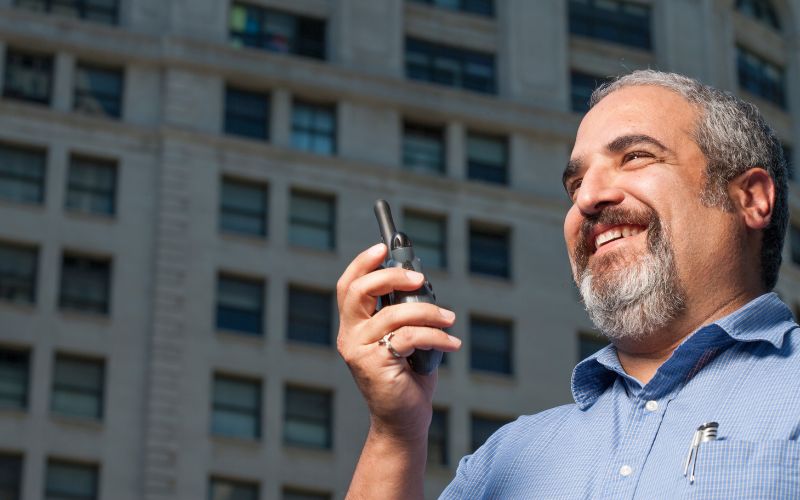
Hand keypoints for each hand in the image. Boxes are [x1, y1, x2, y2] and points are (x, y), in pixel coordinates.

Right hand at [337, 243, 460, 440]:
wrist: (404, 421)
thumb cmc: (407, 376)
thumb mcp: (404, 337)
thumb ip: (405, 311)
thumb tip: (421, 281)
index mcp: (353, 326)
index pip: (348, 286)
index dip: (363, 263)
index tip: (383, 248)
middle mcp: (349, 336)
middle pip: (360, 291)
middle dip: (392, 277)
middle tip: (419, 279)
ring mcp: (358, 351)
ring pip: (392, 314)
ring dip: (428, 312)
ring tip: (449, 319)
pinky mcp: (375, 365)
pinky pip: (409, 337)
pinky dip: (436, 336)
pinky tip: (451, 343)